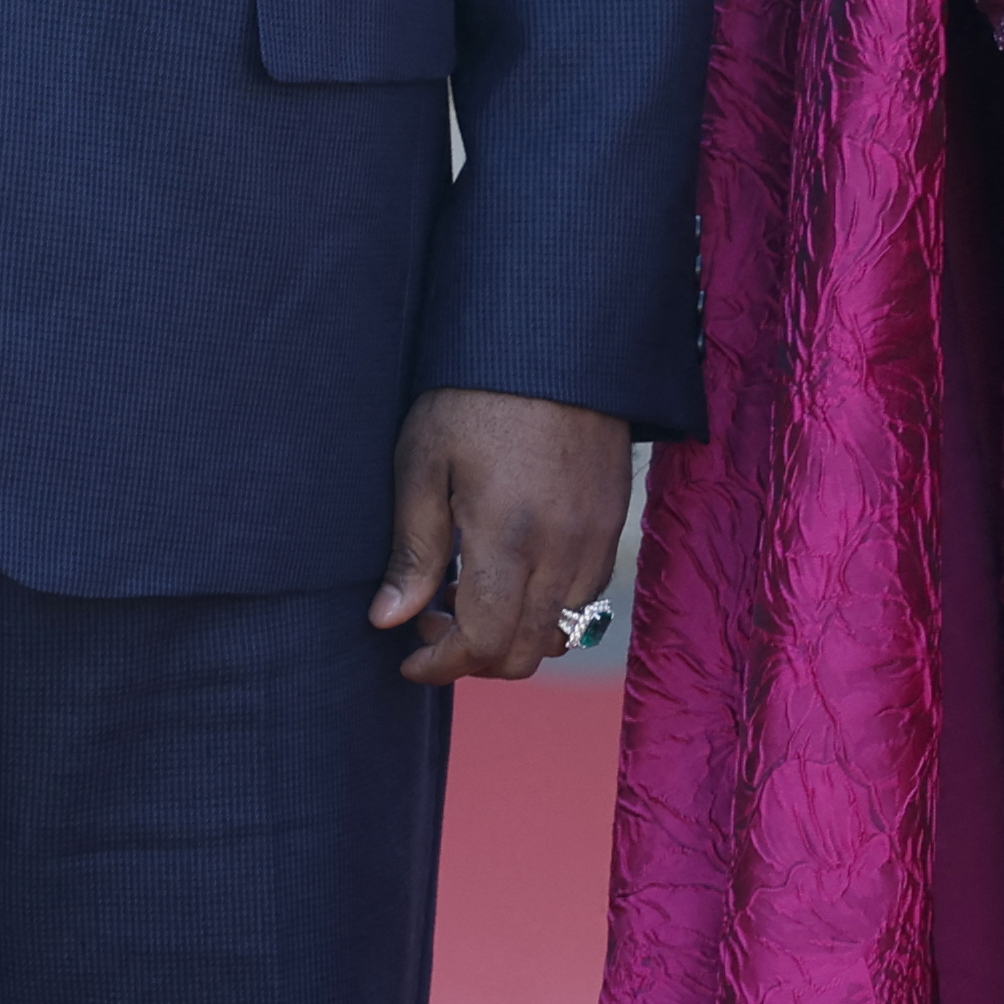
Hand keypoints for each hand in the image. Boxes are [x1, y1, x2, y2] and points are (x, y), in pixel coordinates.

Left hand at [372, 387, 633, 683]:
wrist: (553, 338)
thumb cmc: (474, 393)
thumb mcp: (424, 460)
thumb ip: (413, 549)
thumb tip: (388, 618)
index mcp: (508, 538)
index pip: (481, 643)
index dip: (440, 665)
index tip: (408, 659)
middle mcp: (562, 550)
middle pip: (525, 653)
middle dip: (474, 658)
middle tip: (432, 621)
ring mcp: (596, 539)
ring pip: (563, 633)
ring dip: (515, 635)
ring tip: (472, 595)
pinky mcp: (614, 521)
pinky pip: (589, 597)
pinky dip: (550, 609)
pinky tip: (515, 571)